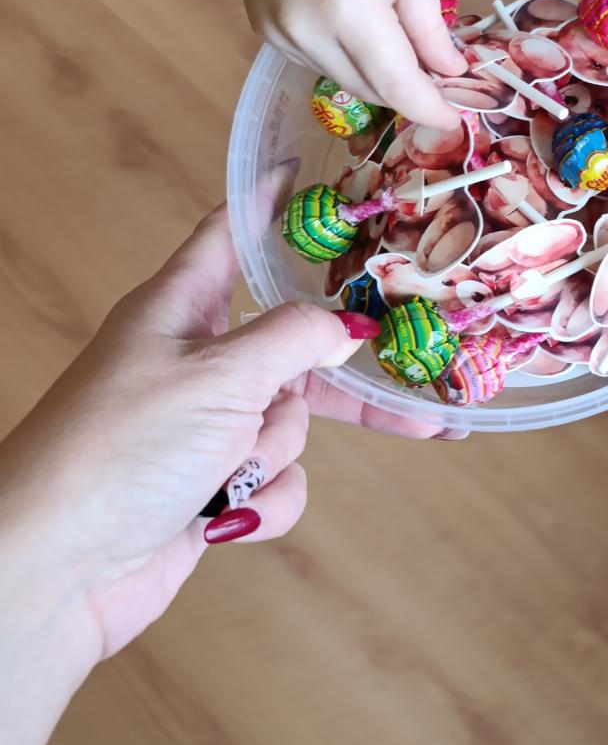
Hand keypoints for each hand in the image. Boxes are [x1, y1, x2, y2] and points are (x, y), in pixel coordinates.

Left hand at [0, 199, 465, 744]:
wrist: (58, 569)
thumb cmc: (119, 449)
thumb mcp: (220, 374)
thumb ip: (296, 338)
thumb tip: (349, 325)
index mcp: (179, 307)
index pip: (232, 234)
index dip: (272, 203)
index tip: (313, 175)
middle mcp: (193, 359)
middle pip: (291, 343)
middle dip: (335, 372)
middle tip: (413, 369)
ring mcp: (203, 426)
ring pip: (291, 420)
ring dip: (274, 452)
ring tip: (231, 471)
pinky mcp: (211, 486)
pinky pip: (276, 480)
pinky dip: (263, 503)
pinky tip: (229, 518)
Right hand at [235, 0, 464, 128]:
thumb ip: (429, 29)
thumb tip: (449, 76)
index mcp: (349, 11)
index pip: (397, 86)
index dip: (430, 109)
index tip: (456, 122)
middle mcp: (302, 29)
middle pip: (367, 88)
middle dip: (405, 91)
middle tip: (438, 83)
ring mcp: (273, 29)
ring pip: (338, 76)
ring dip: (371, 72)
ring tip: (395, 40)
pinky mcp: (258, 22)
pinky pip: (309, 58)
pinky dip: (339, 54)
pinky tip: (352, 23)